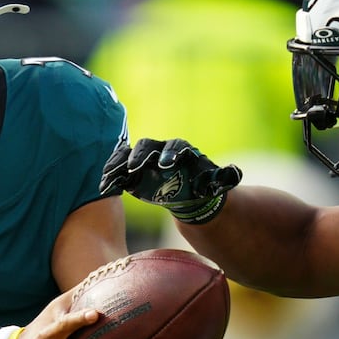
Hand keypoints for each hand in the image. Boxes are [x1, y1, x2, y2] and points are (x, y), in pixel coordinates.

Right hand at [99, 138, 241, 223]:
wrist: (188, 192)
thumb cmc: (202, 185)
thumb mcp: (216, 182)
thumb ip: (224, 177)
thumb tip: (235, 173)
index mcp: (182, 150)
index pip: (175, 146)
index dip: (171, 153)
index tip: (166, 165)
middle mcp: (160, 150)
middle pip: (147, 146)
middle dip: (140, 156)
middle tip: (133, 168)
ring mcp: (144, 159)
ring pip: (128, 155)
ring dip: (119, 164)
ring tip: (111, 177)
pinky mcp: (132, 171)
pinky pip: (118, 169)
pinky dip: (111, 175)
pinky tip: (104, 186)